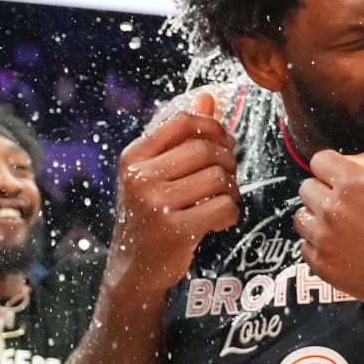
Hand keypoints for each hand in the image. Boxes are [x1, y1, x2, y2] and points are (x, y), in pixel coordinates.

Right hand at [107, 93, 239, 297]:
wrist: (133, 267)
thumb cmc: (149, 213)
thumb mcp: (155, 171)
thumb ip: (181, 135)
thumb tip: (207, 96)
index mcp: (134, 156)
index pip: (184, 121)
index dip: (214, 127)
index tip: (224, 142)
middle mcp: (140, 177)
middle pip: (206, 150)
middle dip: (228, 162)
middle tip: (226, 178)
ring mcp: (155, 204)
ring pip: (219, 178)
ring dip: (230, 190)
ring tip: (220, 200)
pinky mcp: (174, 230)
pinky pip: (223, 208)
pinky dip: (230, 214)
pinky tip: (218, 221)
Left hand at [295, 149, 363, 314]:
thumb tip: (348, 162)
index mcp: (353, 182)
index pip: (319, 161)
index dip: (333, 168)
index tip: (343, 179)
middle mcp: (333, 209)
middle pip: (306, 188)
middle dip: (325, 192)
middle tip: (350, 205)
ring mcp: (326, 240)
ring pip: (302, 218)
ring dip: (318, 219)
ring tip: (346, 228)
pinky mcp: (325, 266)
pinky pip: (305, 248)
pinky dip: (321, 247)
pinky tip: (346, 248)